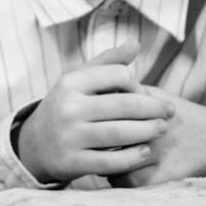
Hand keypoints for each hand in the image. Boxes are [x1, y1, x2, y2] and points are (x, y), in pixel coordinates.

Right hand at [15, 40, 175, 185]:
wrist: (35, 144)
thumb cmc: (67, 106)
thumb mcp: (80, 80)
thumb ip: (108, 62)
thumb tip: (136, 43)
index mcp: (70, 83)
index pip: (118, 75)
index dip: (137, 83)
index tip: (145, 93)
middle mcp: (67, 108)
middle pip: (124, 106)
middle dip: (153, 109)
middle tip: (170, 112)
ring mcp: (69, 137)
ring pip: (120, 133)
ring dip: (148, 131)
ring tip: (163, 129)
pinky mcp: (73, 162)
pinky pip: (111, 161)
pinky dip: (132, 157)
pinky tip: (145, 152)